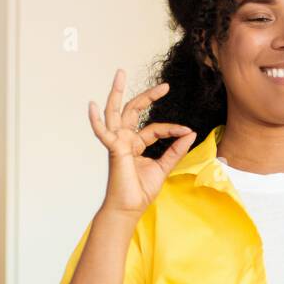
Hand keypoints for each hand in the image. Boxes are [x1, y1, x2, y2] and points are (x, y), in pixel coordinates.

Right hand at [88, 68, 195, 214]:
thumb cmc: (141, 191)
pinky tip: (92, 106)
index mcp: (136, 144)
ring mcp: (117, 143)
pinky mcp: (113, 150)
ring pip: (116, 112)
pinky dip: (96, 120)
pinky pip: (103, 133)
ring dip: (117, 93)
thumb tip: (191, 132)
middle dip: (147, 96)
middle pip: (134, 111)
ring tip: (120, 74)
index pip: (155, 128)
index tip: (187, 131)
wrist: (130, 208)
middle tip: (165, 86)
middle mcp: (125, 140)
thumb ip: (176, 150)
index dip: (172, 129)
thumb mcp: (164, 167)